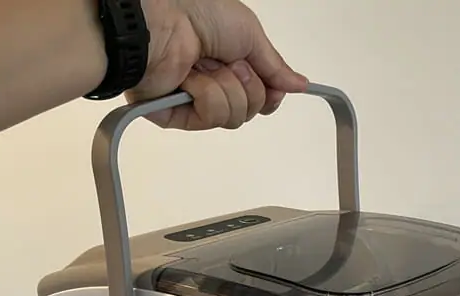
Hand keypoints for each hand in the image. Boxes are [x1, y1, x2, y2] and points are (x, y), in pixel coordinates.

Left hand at [133, 0, 307, 129]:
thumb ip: (276, 66)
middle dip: (248, 86)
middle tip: (232, 63)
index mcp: (230, 60)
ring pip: (233, 117)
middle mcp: (213, 80)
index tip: (275, 87)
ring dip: (227, 89)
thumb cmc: (199, 11)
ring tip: (207, 67)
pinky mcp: (175, 114)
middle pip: (250, 109)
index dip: (270, 94)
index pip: (260, 95)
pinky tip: (191, 79)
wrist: (161, 21)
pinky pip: (209, 119)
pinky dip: (206, 95)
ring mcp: (194, 99)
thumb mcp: (251, 34)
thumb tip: (298, 84)